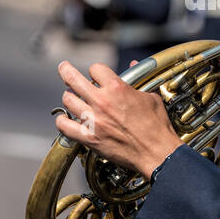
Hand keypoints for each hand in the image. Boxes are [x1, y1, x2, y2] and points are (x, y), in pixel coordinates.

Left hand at [55, 60, 182, 178]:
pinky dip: (62, 121)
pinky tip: (65, 119)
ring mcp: (93, 120)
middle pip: (73, 79)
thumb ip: (139, 81)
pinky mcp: (89, 138)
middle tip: (63, 68)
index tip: (96, 75)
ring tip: (71, 97)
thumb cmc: (156, 127)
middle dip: (66, 70)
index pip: (95, 69)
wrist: (156, 153)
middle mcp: (102, 102)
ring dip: (69, 97)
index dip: (96, 70)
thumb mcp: (151, 97)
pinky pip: (65, 126)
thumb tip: (134, 65)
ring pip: (68, 100)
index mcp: (117, 89)